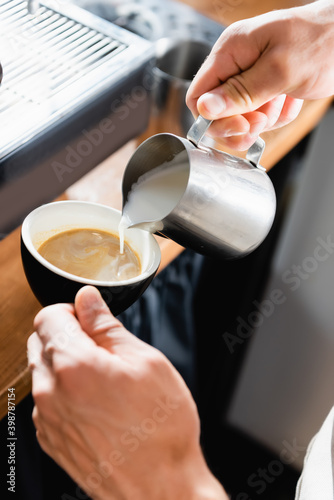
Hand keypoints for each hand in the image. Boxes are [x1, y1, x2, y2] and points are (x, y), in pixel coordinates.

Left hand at [27, 286, 226, 499]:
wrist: (161, 489)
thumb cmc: (160, 428)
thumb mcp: (144, 361)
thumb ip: (106, 325)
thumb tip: (88, 299)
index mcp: (73, 366)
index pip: (48, 316)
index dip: (71, 311)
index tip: (89, 319)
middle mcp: (50, 392)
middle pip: (39, 341)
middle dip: (66, 334)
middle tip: (102, 348)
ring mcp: (47, 419)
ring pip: (42, 371)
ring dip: (65, 364)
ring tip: (103, 379)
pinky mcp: (51, 440)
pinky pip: (46, 400)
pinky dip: (64, 391)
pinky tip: (97, 403)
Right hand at [186, 0, 333, 149]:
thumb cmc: (322, 42)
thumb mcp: (279, 71)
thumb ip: (240, 93)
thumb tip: (205, 108)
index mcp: (230, 51)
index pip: (198, 96)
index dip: (213, 119)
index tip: (239, 126)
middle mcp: (236, 64)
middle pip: (217, 112)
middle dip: (240, 123)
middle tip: (261, 122)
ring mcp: (250, 77)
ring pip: (240, 117)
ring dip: (263, 120)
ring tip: (282, 103)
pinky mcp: (265, 88)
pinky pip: (261, 115)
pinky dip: (277, 115)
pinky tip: (290, 101)